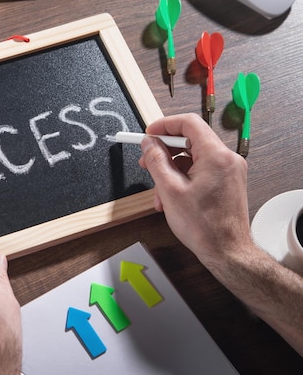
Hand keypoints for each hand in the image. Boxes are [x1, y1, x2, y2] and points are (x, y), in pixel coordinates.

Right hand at [138, 113, 252, 265]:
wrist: (226, 251)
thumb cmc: (203, 226)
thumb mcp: (169, 190)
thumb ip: (156, 160)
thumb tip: (149, 143)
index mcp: (215, 156)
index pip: (189, 124)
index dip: (164, 126)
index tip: (148, 134)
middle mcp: (227, 159)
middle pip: (190, 141)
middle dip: (164, 152)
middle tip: (146, 161)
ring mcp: (229, 171)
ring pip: (193, 159)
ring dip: (171, 170)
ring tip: (159, 192)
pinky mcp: (227, 182)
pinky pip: (201, 171)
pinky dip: (183, 179)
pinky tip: (171, 198)